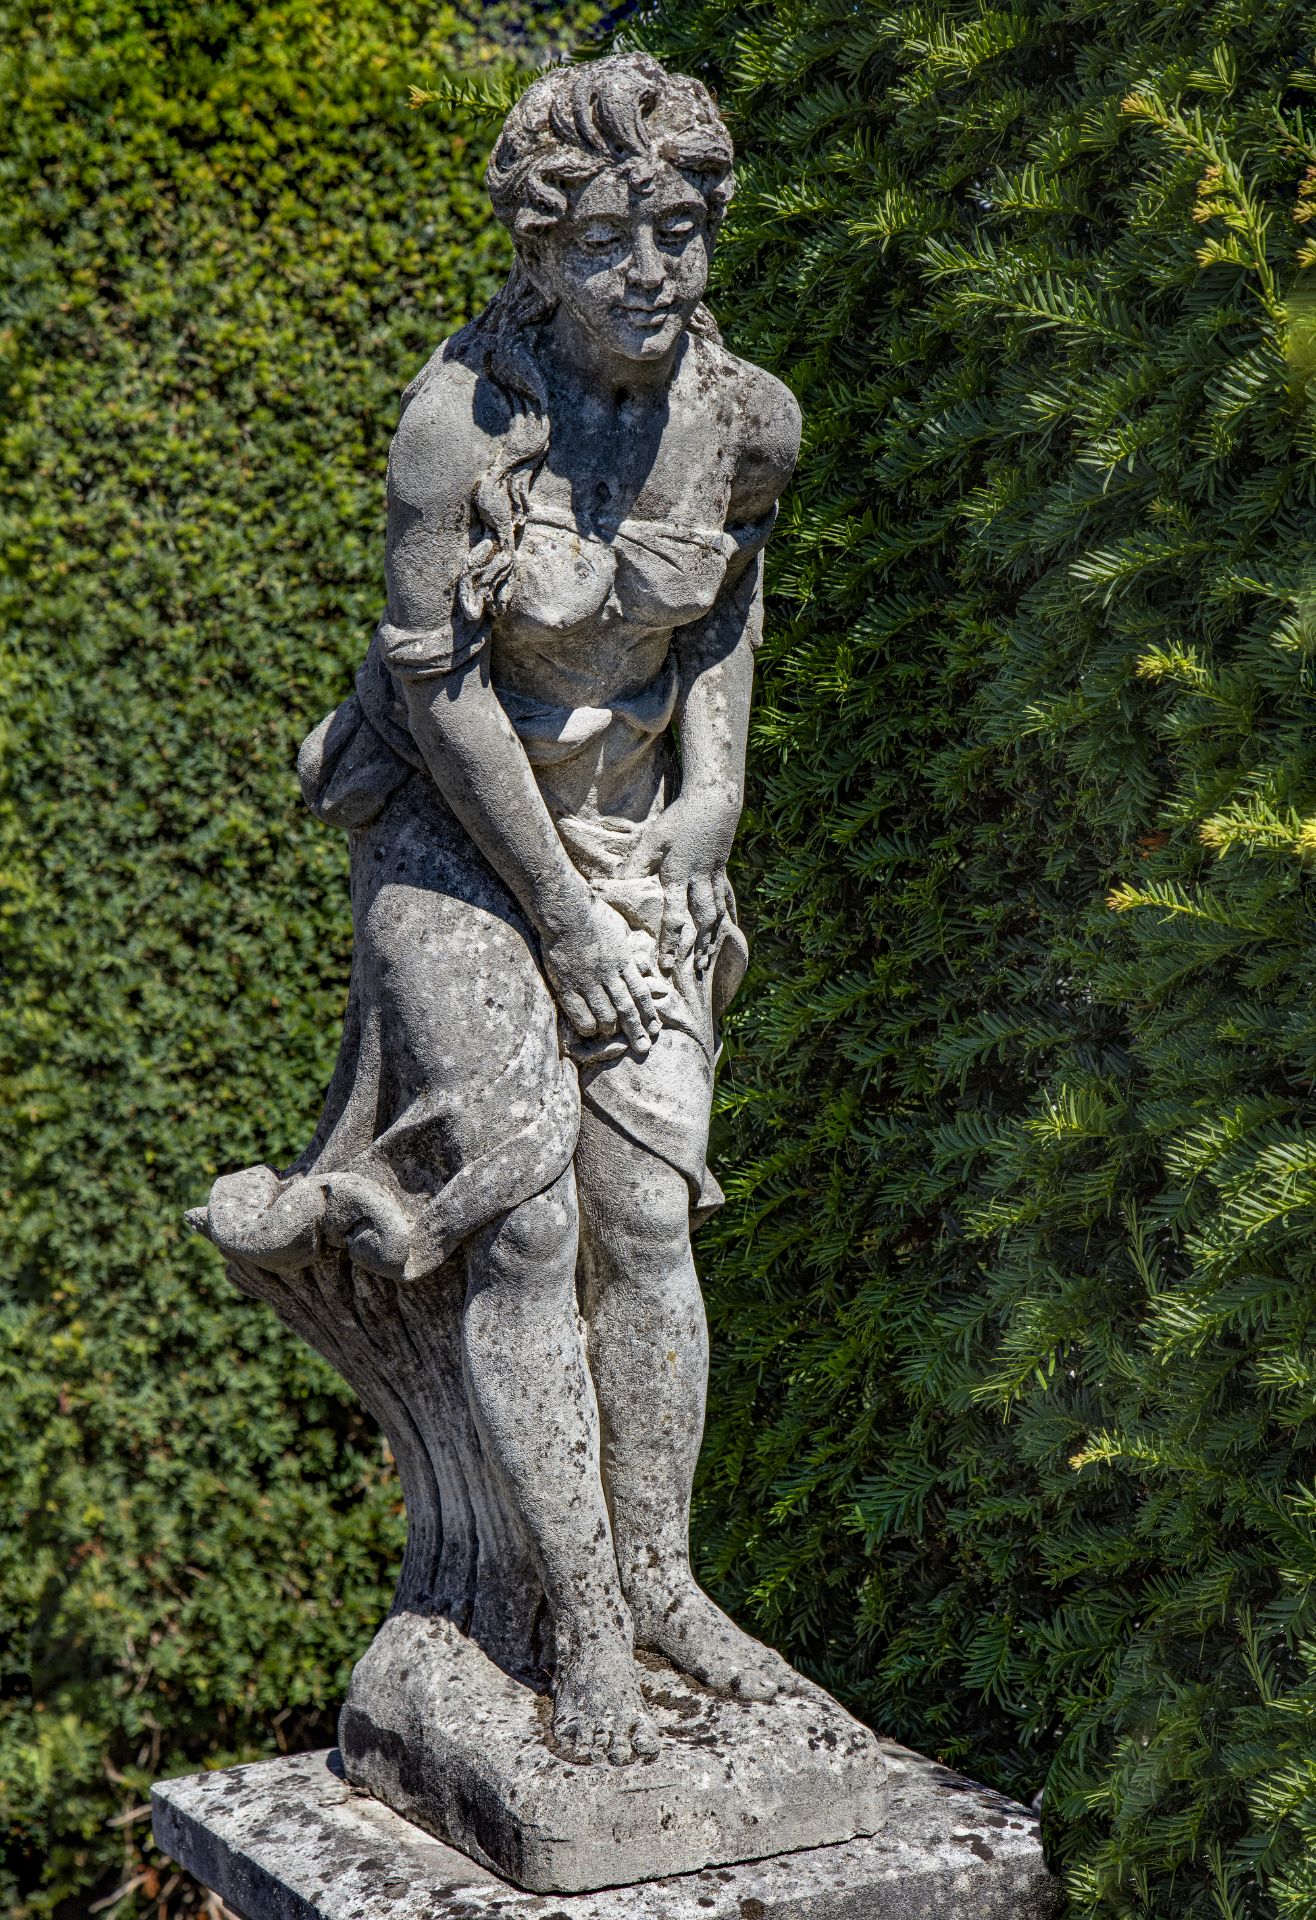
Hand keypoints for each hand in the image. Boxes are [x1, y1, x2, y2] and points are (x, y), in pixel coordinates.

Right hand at [541, 893, 662, 1053]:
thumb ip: (627, 946)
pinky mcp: (569, 985)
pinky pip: (581, 1013)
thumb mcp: (619, 928)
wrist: (566, 912)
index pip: (641, 993)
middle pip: (628, 1009)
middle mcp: (611, 974)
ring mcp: (590, 981)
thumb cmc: (591, 914)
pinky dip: (588, 1025)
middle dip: (637, 1030)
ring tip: (612, 1034)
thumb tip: (636, 956)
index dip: (649, 1013)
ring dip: (611, 1028)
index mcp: (624, 961)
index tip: (655, 1028)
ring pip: (607, 1014)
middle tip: (644, 1048)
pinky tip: (589, 1030)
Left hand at [634, 799, 735, 974]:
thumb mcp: (654, 839)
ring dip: (714, 938)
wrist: (714, 802)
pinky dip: (728, 917)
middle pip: (702, 922)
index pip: (674, 917)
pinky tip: (729, 931)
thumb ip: (637, 862)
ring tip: (709, 960)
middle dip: (698, 947)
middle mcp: (699, 882)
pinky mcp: (721, 872)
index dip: (670, 942)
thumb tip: (614, 881)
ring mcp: (714, 878)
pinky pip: (726, 900)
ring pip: (717, 915)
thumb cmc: (679, 819)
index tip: (666, 965)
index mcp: (679, 876)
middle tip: (695, 971)